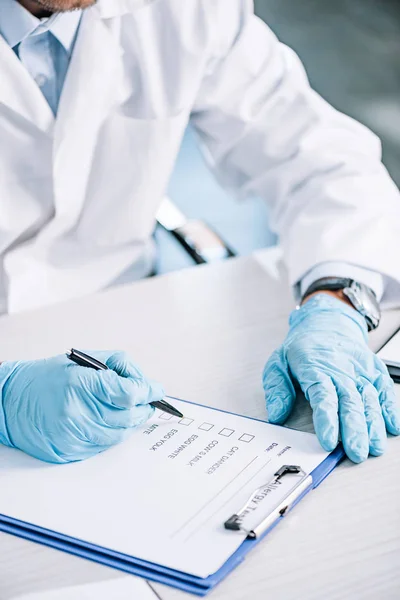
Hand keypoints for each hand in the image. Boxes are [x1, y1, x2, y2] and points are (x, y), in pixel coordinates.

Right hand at [0, 351, 163, 462]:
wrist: (10, 402)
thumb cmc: (46, 378)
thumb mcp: (83, 360)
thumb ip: (118, 368)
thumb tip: (147, 385)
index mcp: (80, 384)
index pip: (128, 393)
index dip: (147, 391)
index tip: (157, 390)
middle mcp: (76, 413)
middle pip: (128, 416)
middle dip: (143, 407)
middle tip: (149, 400)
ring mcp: (73, 436)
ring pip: (120, 434)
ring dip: (129, 422)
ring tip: (128, 409)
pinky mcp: (70, 452)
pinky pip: (104, 446)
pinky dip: (112, 434)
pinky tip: (108, 421)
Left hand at [262, 294, 399, 462]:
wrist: (327, 322)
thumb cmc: (303, 347)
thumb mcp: (278, 362)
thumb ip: (277, 389)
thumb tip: (276, 414)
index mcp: (315, 369)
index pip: (323, 396)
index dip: (327, 419)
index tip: (328, 440)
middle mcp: (341, 371)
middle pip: (350, 402)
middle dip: (354, 430)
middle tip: (356, 452)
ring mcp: (360, 372)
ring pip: (369, 400)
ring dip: (373, 425)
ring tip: (374, 447)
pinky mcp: (374, 371)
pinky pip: (384, 390)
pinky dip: (390, 408)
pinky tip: (392, 426)